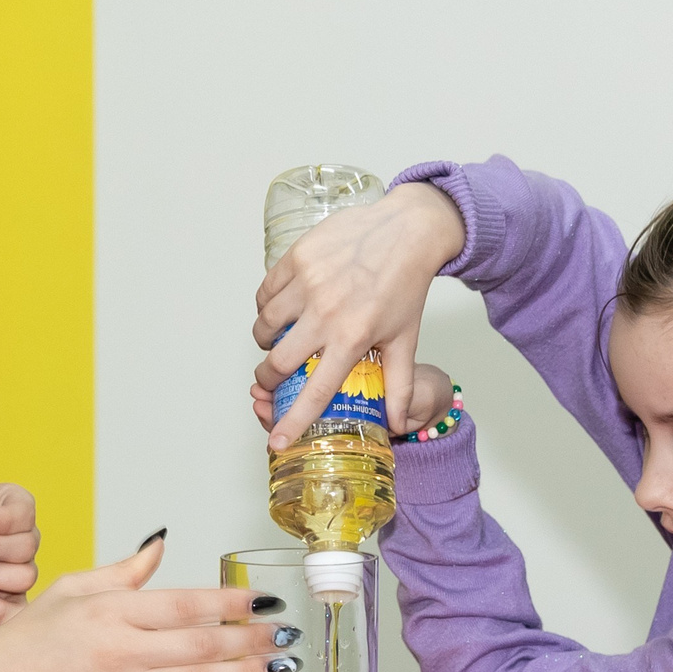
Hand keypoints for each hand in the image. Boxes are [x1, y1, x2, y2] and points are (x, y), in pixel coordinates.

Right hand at [0, 535, 299, 671]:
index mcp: (113, 611)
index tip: (265, 600)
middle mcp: (122, 650)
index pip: (185, 604)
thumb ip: (123, 572)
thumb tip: (160, 544)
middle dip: (250, 639)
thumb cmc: (26, 637)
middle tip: (289, 636)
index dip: (231, 602)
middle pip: (200, 644)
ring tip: (279, 670)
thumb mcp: (72, 590)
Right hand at [251, 181, 466, 448]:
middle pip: (278, 362)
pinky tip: (280, 307)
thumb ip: (399, 384)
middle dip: (268, 376)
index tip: (278, 441)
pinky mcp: (297, 257)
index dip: (294, 421)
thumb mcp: (405, 338)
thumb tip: (396, 422)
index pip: (316, 391)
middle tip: (272, 376)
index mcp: (352, 338)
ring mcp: (308, 283)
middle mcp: (325, 313)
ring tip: (278, 338)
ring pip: (264, 325)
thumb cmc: (406, 285)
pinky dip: (266, 305)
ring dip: (266, 339)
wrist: (407, 230)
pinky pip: (266, 291)